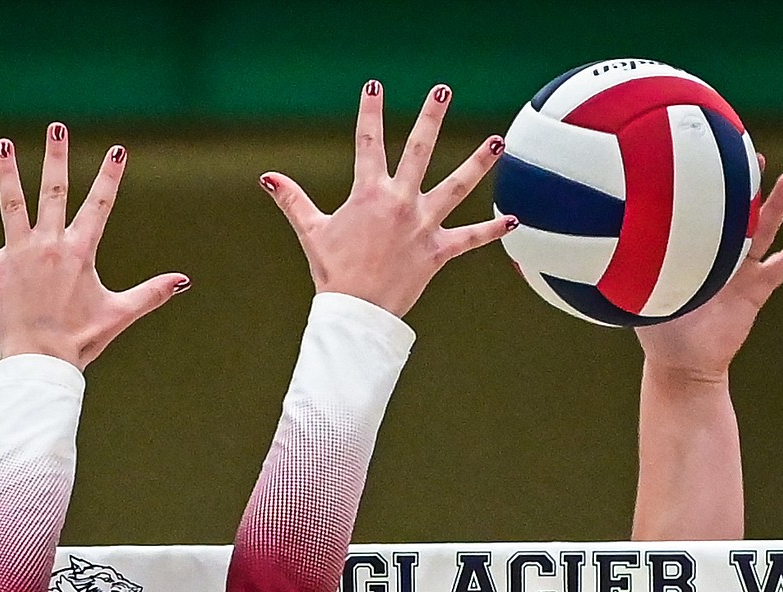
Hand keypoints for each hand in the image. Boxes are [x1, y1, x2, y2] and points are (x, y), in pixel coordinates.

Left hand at [0, 124, 189, 369]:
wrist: (42, 363)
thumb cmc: (81, 340)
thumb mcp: (120, 314)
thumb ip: (151, 293)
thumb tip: (184, 280)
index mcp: (79, 252)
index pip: (98, 206)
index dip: (109, 177)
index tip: (117, 150)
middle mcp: (47, 245)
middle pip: (52, 192)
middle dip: (56, 157)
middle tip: (56, 128)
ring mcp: (18, 255)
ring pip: (11, 205)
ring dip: (6, 173)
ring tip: (2, 144)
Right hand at [259, 81, 517, 318]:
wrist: (356, 314)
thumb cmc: (333, 273)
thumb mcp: (312, 232)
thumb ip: (293, 200)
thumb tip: (267, 178)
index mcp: (369, 194)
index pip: (368, 143)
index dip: (370, 113)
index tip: (374, 87)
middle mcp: (400, 203)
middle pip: (419, 151)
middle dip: (431, 118)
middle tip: (442, 91)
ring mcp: (422, 225)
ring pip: (456, 187)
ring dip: (478, 163)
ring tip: (497, 141)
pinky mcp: (438, 252)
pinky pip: (470, 239)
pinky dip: (493, 232)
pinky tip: (515, 220)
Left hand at [636, 168, 782, 381]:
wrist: (685, 366)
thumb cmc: (660, 334)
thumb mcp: (646, 297)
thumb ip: (639, 272)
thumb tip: (617, 245)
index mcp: (689, 253)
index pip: (700, 213)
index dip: (707, 187)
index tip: (711, 156)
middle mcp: (715, 257)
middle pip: (735, 213)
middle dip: (744, 184)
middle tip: (753, 155)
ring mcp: (738, 271)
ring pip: (763, 231)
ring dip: (776, 206)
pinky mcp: (756, 290)